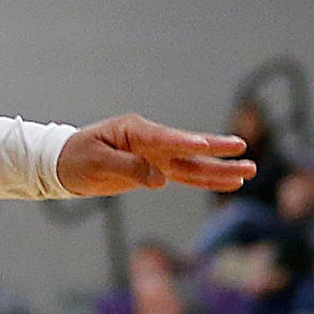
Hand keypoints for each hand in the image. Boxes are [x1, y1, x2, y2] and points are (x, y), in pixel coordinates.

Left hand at [56, 113, 253, 197]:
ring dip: (220, 167)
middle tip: (243, 147)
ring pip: (194, 163)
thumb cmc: (76, 158)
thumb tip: (160, 180)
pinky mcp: (156, 169)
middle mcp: (149, 139)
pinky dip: (207, 179)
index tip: (205, 146)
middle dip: (215, 149)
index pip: (163, 138)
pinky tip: (229, 183)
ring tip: (249, 170)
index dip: (184, 143)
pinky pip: (186, 175)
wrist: (64, 164)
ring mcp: (155, 154)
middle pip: (188, 146)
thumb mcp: (96, 162)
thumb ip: (127, 168)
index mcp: (133, 130)